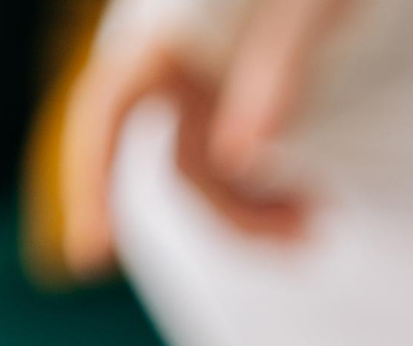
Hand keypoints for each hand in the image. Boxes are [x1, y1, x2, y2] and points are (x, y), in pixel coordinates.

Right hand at [61, 0, 347, 275]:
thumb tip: (242, 157)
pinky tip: (313, 197)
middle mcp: (181, 67)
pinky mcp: (249, 99)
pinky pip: (248, 161)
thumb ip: (274, 74)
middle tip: (306, 240)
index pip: (105, 114)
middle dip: (236, 217)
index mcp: (167, 34)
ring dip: (262, 210)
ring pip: (219, 174)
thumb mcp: (308, 8)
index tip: (94, 252)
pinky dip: (274, 188)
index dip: (92, 181)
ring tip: (320, 221)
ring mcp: (214, 88)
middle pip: (182, 168)